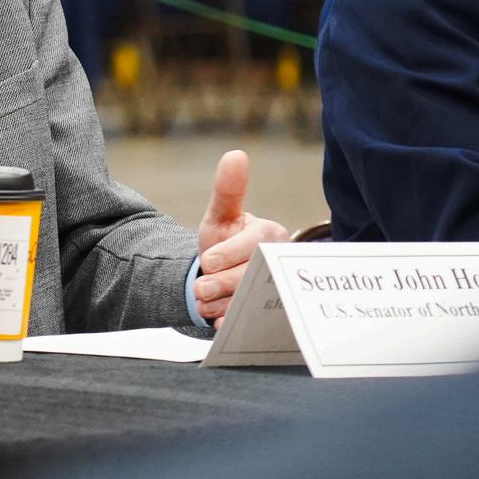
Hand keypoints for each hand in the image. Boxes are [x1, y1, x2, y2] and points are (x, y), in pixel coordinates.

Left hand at [191, 149, 291, 324]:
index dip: (227, 255)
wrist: (222, 275)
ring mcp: (276, 290)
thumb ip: (227, 190)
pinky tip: (218, 319)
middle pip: (249, 277)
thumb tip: (235, 155)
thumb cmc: (225, 240)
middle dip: (218, 284)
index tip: (208, 261)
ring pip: (247, 302)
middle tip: (200, 289)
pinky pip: (250, 323)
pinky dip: (228, 323)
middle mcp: (278, 262)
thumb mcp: (221, 215)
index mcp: (270, 235)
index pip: (252, 246)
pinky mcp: (269, 315)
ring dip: (218, 305)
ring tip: (205, 299)